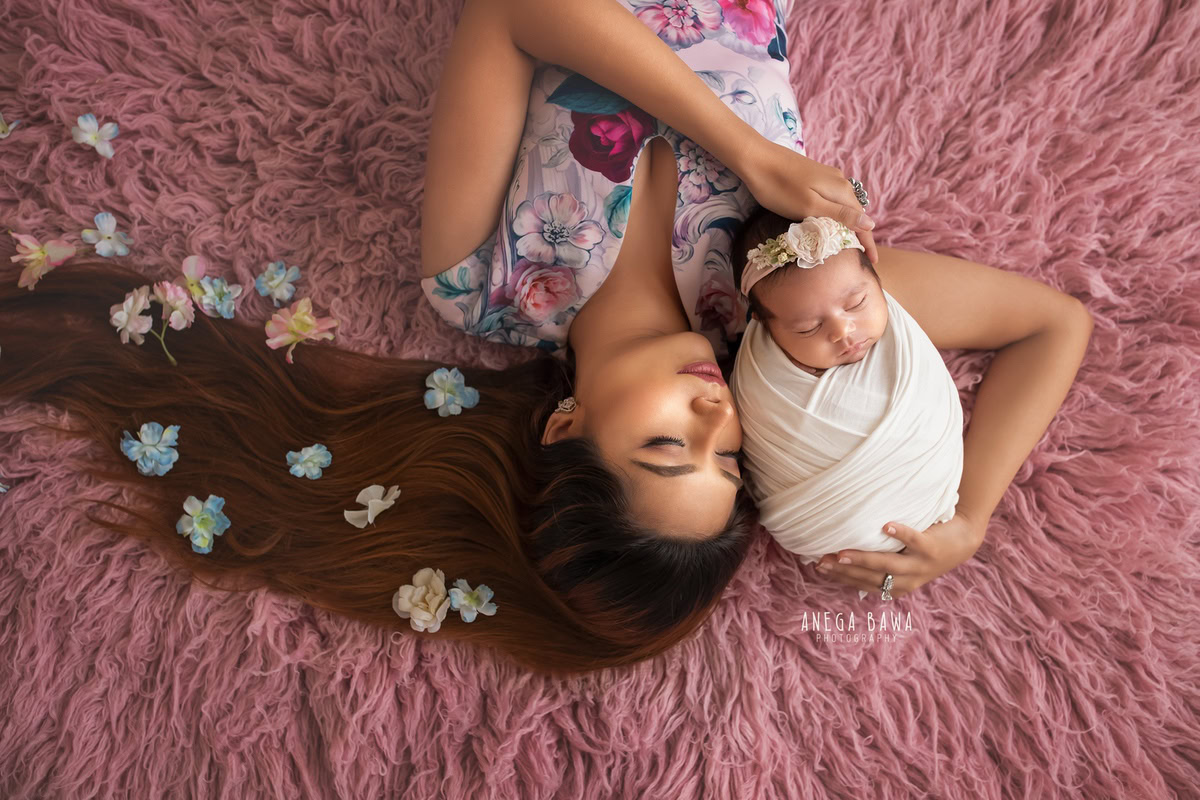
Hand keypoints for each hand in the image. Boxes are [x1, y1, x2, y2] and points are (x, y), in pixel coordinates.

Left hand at [741, 139, 878, 263]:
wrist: (757, 158)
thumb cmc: (779, 188)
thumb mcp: (811, 206)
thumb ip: (841, 215)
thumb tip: (871, 223)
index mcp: (841, 192)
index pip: (863, 221)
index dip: (868, 242)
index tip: (873, 262)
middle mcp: (840, 182)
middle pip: (856, 212)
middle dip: (860, 233)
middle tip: (861, 256)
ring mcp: (828, 177)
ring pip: (844, 205)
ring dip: (848, 223)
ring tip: (848, 243)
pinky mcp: (816, 175)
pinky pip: (833, 198)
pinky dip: (835, 213)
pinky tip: (830, 221)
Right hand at [813, 512, 984, 598]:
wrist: (963, 541)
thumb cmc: (925, 549)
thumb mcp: (904, 564)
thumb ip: (881, 565)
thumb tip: (845, 560)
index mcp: (898, 586)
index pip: (864, 585)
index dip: (841, 578)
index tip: (821, 567)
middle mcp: (908, 579)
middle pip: (872, 577)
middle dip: (845, 571)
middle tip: (823, 562)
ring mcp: (920, 565)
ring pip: (888, 564)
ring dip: (864, 560)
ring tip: (842, 554)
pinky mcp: (932, 548)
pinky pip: (915, 540)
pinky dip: (901, 534)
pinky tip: (886, 526)